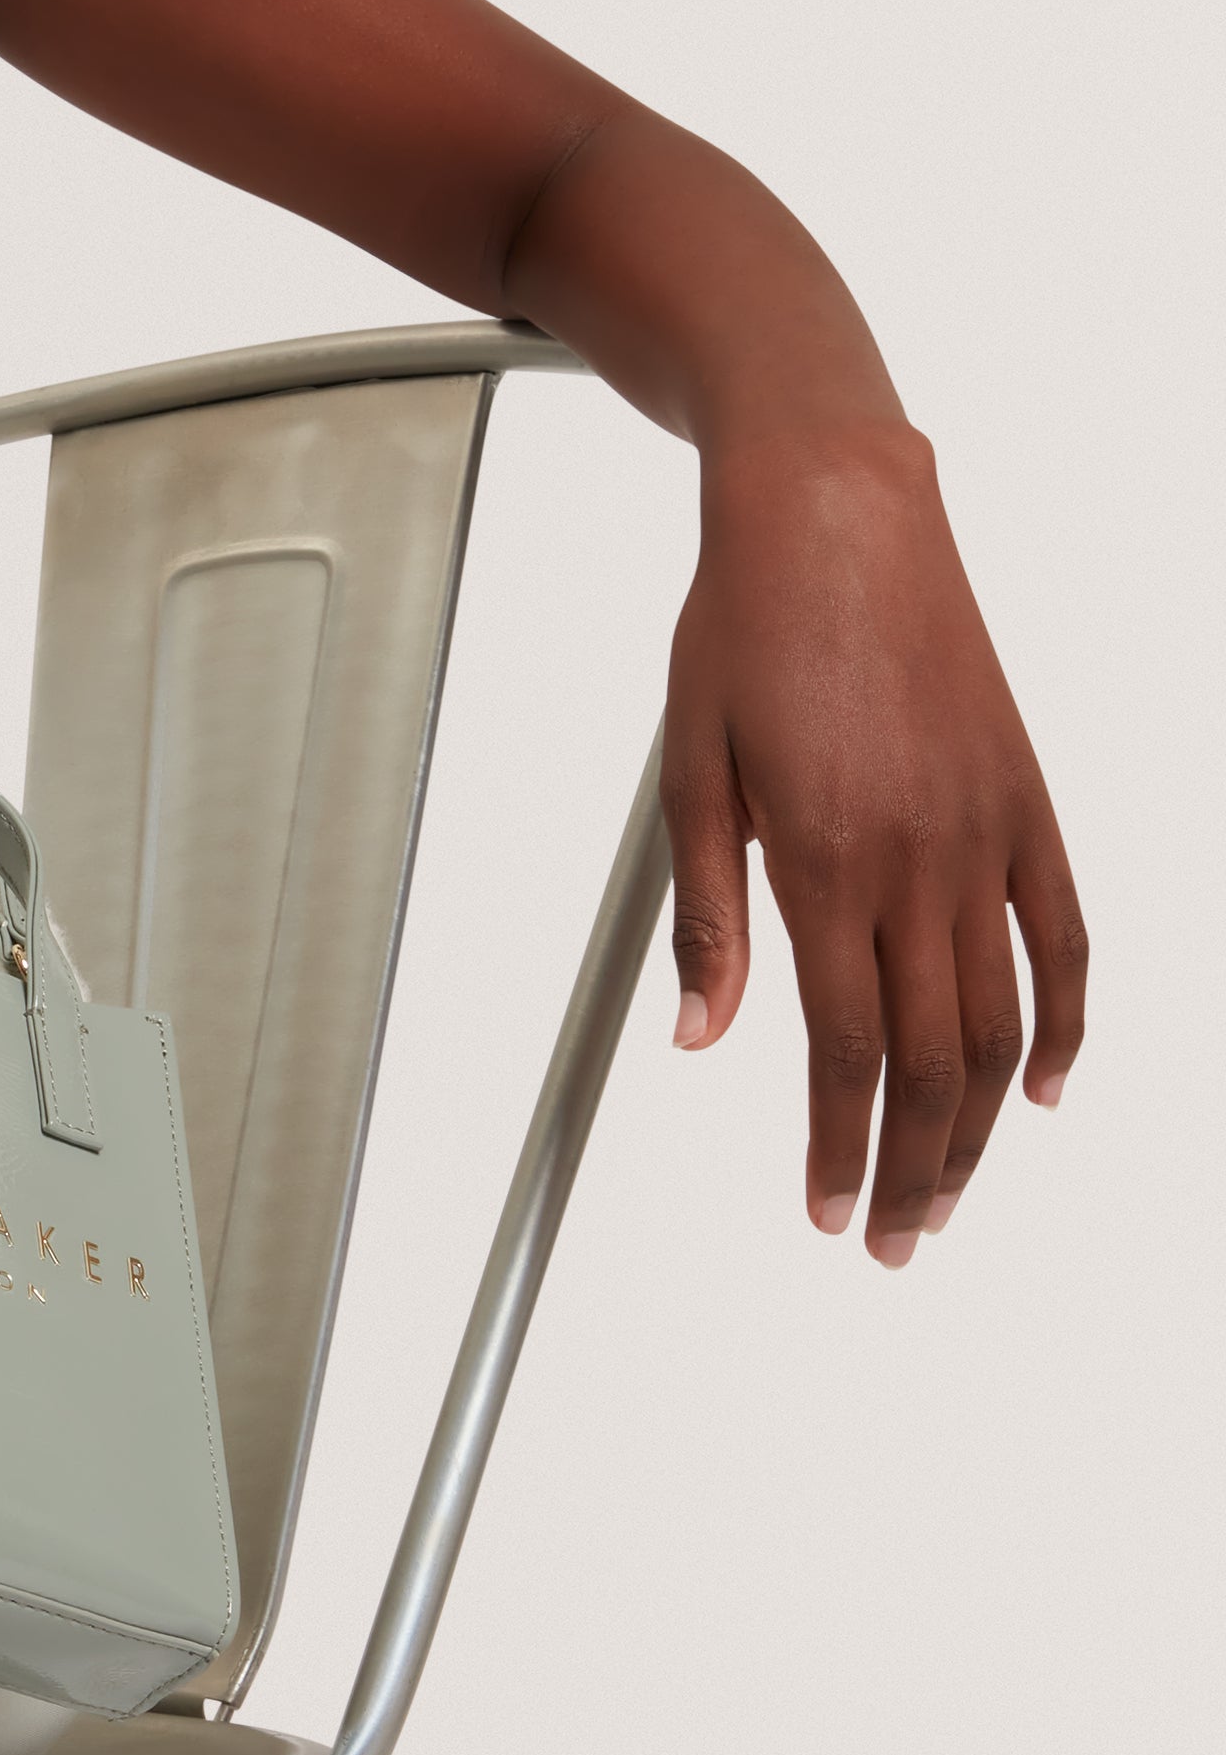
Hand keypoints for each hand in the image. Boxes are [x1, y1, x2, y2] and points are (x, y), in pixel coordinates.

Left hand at [662, 422, 1084, 1260]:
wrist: (837, 512)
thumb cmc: (743, 630)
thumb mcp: (689, 771)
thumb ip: (705, 916)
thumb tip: (700, 1040)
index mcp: (822, 859)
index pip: (843, 1050)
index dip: (839, 1149)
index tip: (828, 1217)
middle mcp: (917, 857)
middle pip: (930, 1060)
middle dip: (913, 1168)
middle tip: (893, 1242)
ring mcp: (985, 831)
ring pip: (1000, 1018)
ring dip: (980, 1124)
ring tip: (951, 1194)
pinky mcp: (1025, 800)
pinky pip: (1065, 934)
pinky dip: (1066, 1021)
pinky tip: (1049, 1091)